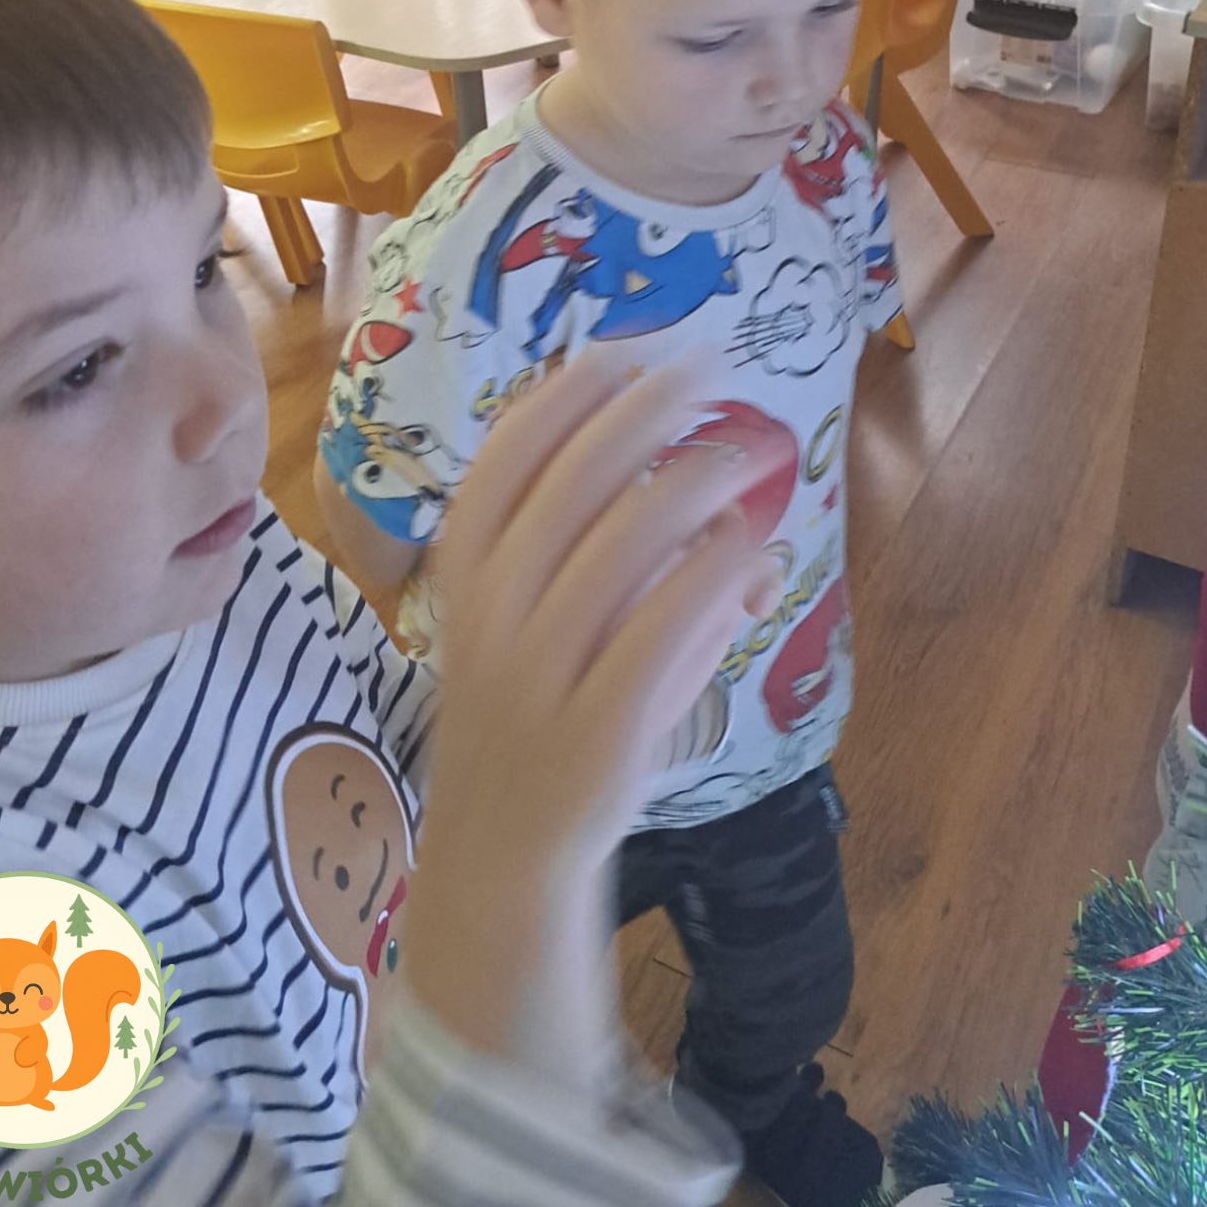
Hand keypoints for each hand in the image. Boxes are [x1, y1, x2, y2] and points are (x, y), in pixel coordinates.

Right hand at [401, 345, 785, 1066]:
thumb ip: (578, 546)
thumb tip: (676, 466)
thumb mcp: (516, 621)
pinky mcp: (603, 728)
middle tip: (707, 366)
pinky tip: (746, 543)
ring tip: (741, 451)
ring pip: (627, 542)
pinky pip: (667, 627)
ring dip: (693, 480)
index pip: (507, 457)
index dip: (568, 394)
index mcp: (460, 575)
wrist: (500, 857)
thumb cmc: (523, 714)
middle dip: (646, 409)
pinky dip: (713, 571)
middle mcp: (492, 614)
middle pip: (575, 480)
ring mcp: (543, 672)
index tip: (625, 350)